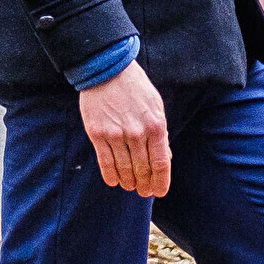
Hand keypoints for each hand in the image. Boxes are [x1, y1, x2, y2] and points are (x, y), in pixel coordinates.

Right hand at [79, 62, 170, 197]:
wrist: (108, 70)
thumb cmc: (135, 88)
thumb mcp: (156, 107)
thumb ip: (160, 134)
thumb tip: (165, 158)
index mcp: (156, 126)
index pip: (161, 163)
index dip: (161, 181)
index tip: (159, 192)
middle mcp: (137, 133)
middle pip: (143, 169)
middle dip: (144, 184)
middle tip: (144, 192)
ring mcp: (116, 134)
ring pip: (124, 168)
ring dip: (128, 182)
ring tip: (130, 187)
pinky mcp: (97, 133)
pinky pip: (105, 161)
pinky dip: (110, 175)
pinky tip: (114, 182)